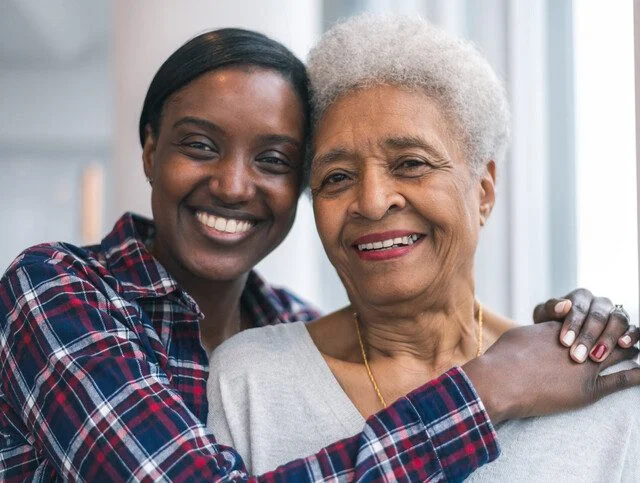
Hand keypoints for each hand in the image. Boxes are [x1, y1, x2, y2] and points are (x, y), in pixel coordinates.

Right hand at [463, 321, 639, 424]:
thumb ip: (537, 331)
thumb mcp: (520, 334)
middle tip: (630, 333)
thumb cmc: (503, 357)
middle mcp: (579, 341)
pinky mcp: (589, 389)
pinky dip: (638, 375)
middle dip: (620, 330)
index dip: (601, 319)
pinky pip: (622, 380)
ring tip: (637, 349)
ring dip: (630, 348)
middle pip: (610, 329)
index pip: (590, 317)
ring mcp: (587, 365)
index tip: (608, 320)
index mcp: (562, 325)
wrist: (501, 380)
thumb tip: (541, 331)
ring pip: (620, 351)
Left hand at [532, 288, 638, 362]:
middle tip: (577, 356)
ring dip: (608, 339)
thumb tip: (564, 306)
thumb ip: (550, 309)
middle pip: (598, 315)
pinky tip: (623, 346)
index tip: (564, 342)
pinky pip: (634, 328)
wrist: (556, 336)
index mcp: (580, 296)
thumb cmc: (549, 325)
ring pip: (618, 320)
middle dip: (588, 337)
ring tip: (596, 356)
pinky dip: (631, 335)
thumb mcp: (544, 316)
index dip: (572, 324)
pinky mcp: (626, 327)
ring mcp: (614, 314)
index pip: (579, 307)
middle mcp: (599, 303)